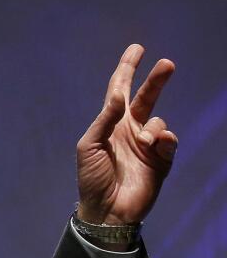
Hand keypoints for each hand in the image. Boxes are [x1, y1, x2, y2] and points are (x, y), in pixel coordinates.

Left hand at [76, 44, 176, 229]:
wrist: (106, 209)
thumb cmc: (92, 177)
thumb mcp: (88, 145)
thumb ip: (104, 119)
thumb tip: (120, 94)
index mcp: (110, 124)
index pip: (118, 90)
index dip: (127, 69)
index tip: (137, 48)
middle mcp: (130, 129)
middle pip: (146, 97)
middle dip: (156, 80)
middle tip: (167, 63)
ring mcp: (147, 144)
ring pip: (158, 121)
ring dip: (152, 128)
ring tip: (144, 143)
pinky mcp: (161, 159)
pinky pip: (169, 141)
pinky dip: (164, 140)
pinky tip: (155, 146)